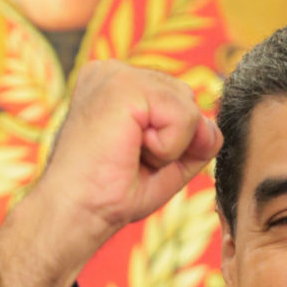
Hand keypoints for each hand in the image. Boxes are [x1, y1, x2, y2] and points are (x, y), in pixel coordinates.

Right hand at [44, 60, 221, 233]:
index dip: (171, 141)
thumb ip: (195, 139)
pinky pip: (184, 116)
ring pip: (189, 107)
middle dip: (174, 142)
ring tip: (128, 156)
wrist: (74, 215)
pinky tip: (131, 151)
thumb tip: (212, 127)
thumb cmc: (109, 194)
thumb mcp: (165, 162)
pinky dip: (168, 148)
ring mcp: (116, 74)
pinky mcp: (124, 85)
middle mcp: (113, 71)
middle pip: (188, 100)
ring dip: (170, 147)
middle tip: (129, 161)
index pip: (178, 101)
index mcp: (116, 84)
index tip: (129, 159)